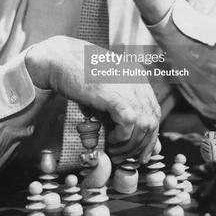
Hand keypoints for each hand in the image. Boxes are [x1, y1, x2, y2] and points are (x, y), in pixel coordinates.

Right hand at [25, 35, 160, 163]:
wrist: (60, 58)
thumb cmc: (78, 72)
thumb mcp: (106, 89)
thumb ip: (119, 107)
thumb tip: (132, 134)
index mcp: (138, 77)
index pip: (154, 112)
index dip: (150, 135)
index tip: (140, 151)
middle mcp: (137, 81)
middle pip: (152, 121)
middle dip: (141, 145)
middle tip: (126, 157)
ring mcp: (127, 86)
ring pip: (143, 125)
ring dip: (130, 145)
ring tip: (114, 151)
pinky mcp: (113, 93)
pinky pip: (128, 122)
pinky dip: (122, 136)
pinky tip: (110, 139)